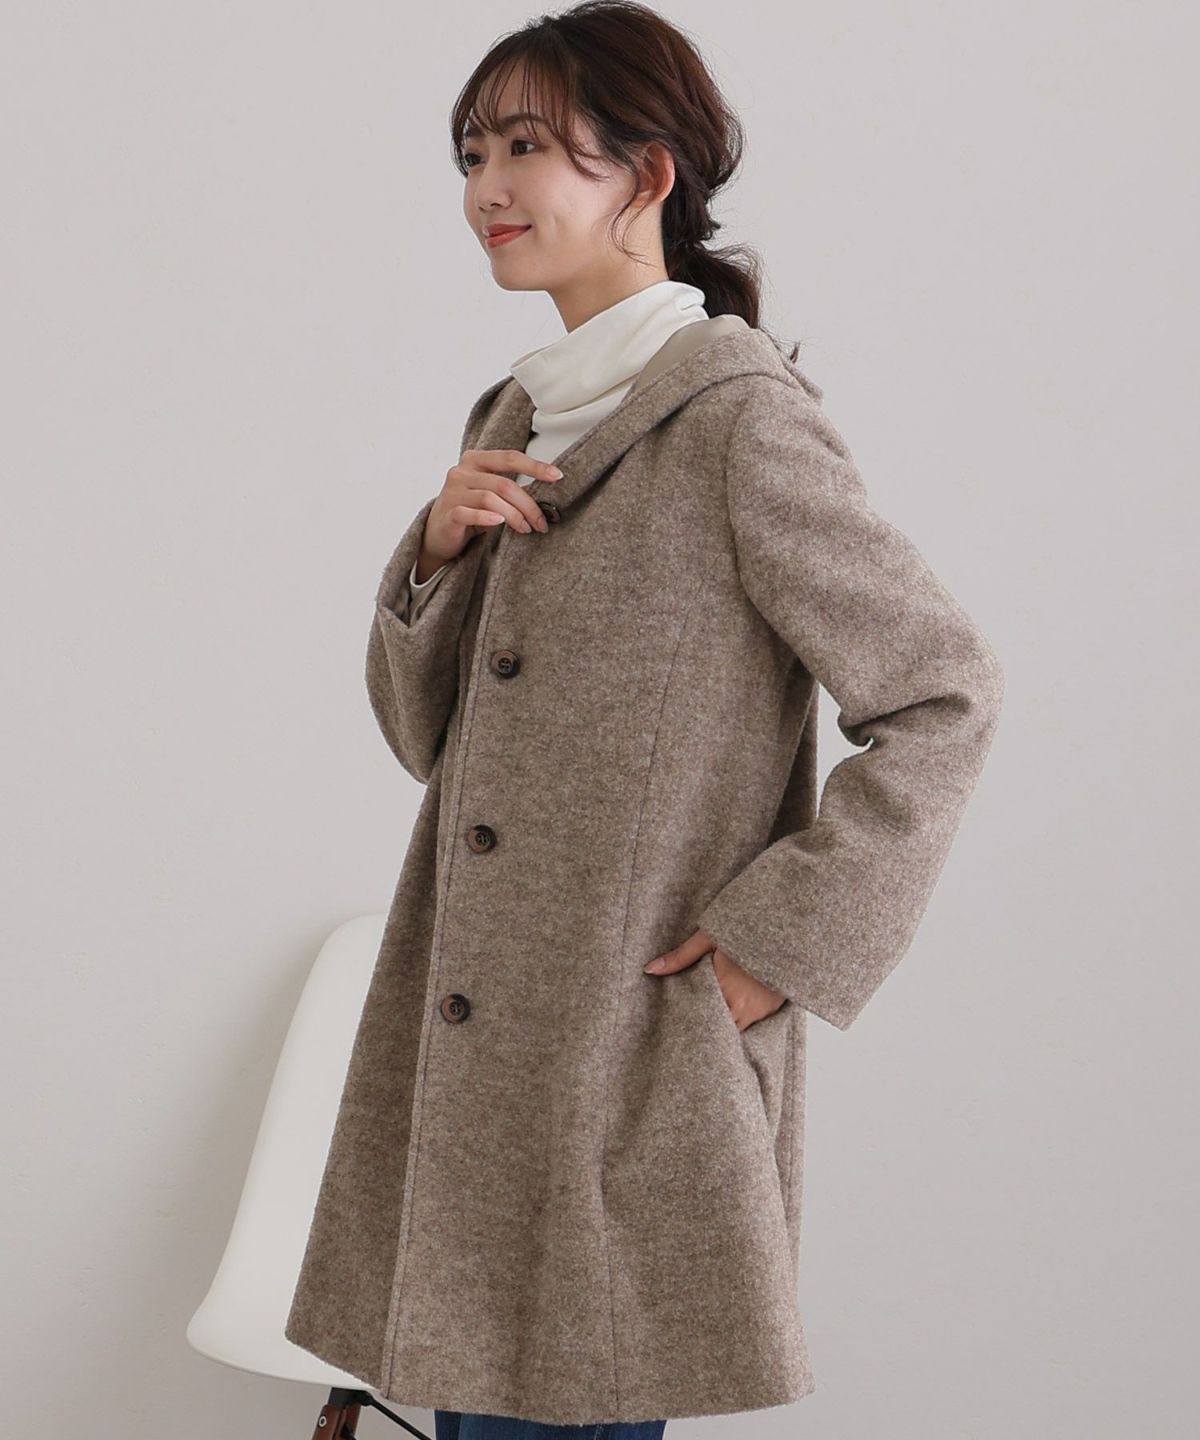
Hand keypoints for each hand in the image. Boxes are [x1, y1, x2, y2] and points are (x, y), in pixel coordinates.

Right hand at [415, 448, 564, 578]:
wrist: (439, 535)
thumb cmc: (470, 512)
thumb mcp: (492, 496)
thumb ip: (511, 490)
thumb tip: (547, 496)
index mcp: (475, 460)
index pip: (509, 457)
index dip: (535, 466)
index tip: (557, 476)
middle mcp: (461, 471)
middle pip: (504, 484)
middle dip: (528, 504)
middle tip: (541, 522)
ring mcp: (452, 492)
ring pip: (490, 499)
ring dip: (514, 516)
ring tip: (525, 528)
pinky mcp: (447, 513)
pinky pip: (468, 514)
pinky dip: (486, 519)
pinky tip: (500, 523)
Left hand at [643, 929, 787, 1031]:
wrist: (791, 927)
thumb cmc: (748, 929)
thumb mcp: (711, 937)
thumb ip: (681, 956)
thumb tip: (650, 969)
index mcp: (724, 989)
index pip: (699, 1018)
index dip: (688, 1020)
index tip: (676, 1024)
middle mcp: (742, 1007)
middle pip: (716, 1028)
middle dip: (704, 1024)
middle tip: (688, 1024)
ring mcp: (760, 1011)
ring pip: (733, 1029)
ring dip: (722, 1022)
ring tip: (711, 1014)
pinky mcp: (773, 1010)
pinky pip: (750, 1024)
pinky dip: (739, 1019)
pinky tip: (732, 1010)